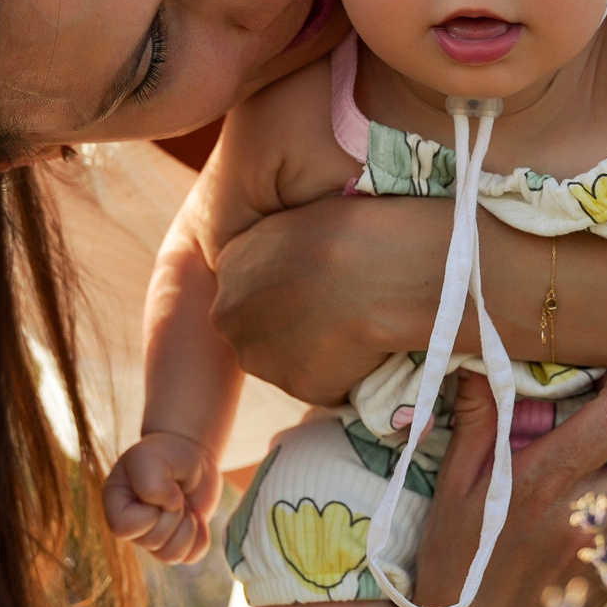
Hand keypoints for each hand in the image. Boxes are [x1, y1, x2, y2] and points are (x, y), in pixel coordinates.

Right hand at [103, 431, 220, 562]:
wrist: (191, 456)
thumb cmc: (165, 455)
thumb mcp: (150, 458)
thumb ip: (151, 482)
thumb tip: (171, 507)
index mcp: (116, 505)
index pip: (123, 528)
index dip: (149, 512)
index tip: (161, 489)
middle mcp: (132, 526)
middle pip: (152, 541)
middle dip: (173, 515)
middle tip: (176, 494)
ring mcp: (155, 537)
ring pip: (171, 556)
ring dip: (188, 528)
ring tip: (186, 505)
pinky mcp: (178, 543)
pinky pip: (190, 558)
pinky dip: (201, 538)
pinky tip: (198, 518)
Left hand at [210, 198, 452, 402]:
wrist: (376, 270)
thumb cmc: (348, 228)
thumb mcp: (299, 217)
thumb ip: (281, 249)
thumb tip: (296, 265)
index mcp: (230, 267)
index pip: (249, 289)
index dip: (286, 289)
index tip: (317, 283)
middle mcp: (231, 319)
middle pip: (257, 331)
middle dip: (291, 326)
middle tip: (336, 309)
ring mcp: (262, 359)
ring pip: (287, 362)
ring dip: (316, 352)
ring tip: (355, 324)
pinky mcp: (298, 388)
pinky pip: (323, 383)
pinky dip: (344, 372)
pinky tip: (366, 345)